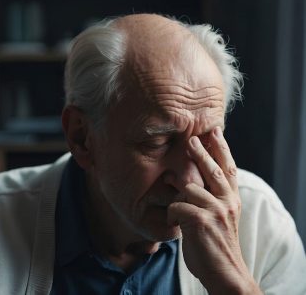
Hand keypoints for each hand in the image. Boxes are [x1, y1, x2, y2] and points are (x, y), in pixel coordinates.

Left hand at [167, 127, 261, 293]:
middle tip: (191, 139)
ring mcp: (216, 209)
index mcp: (232, 199)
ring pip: (188, 188)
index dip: (222, 148)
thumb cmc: (215, 246)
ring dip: (177, 197)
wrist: (225, 273)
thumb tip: (189, 181)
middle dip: (201, 151)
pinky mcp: (202, 219)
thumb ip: (210, 199)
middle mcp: (228, 201)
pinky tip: (174, 225)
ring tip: (176, 208)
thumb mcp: (218, 218)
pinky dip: (171, 214)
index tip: (215, 131)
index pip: (229, 168)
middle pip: (212, 169)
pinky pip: (176, 206)